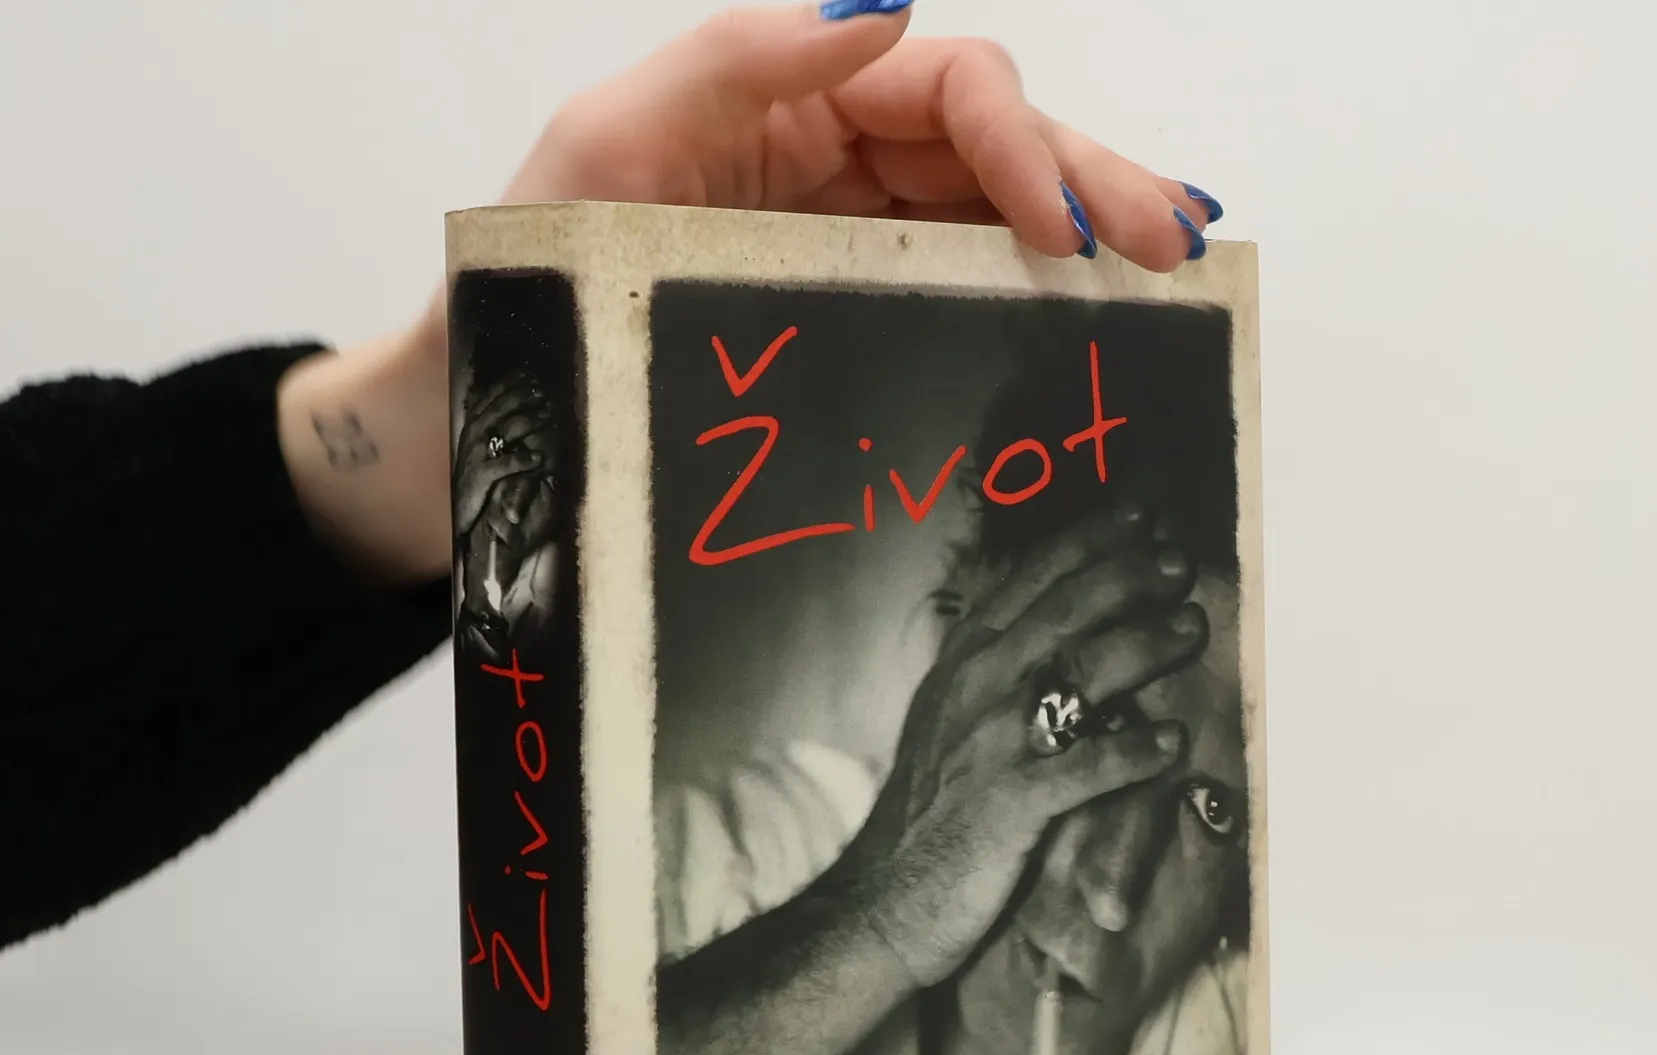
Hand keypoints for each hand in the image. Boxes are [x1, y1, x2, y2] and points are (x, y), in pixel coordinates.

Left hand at [277, 7, 1222, 587]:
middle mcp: (833, 167)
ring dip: (1089, 243)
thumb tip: (889, 4)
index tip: (1059, 223)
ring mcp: (848, 253)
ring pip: (993, 227)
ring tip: (1172, 278)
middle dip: (1090, 183)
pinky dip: (1036, 311)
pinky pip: (958, 305)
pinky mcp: (848, 333)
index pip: (943, 89)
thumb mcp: (607, 145)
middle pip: (994, 149)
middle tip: (1172, 245)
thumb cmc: (527, 272)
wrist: (484, 412)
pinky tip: (1103, 323)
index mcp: (787, 103)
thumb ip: (738, 60)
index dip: (1016, 139)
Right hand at [452, 375, 556, 541]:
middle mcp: (473, 435)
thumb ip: (489, 426)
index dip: (510, 384)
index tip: (530, 374)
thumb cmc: (473, 476)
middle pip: (499, 408)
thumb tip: (506, 404)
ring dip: (528, 422)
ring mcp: (477, 454)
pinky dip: (522, 461)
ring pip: (504, 431)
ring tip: (548, 416)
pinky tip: (539, 458)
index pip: (491, 397)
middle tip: (543, 391)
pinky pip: (504, 465)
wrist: (459, 508)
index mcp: (472, 426)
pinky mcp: (482, 476)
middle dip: (522, 397)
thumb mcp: (478, 446)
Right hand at [830, 504, 1209, 985]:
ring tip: (1191, 629)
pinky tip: (1174, 743)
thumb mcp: (944, 724)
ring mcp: (990, 746)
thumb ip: (988, 671)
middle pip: (1062, 615)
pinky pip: (1083, 771)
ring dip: (1143, 647)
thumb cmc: (928, 816)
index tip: (1139, 516)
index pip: (1027, 585)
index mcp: (961, 666)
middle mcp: (974, 692)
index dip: (1087, 544)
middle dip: (1127, 579)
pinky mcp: (1008, 807)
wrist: (884, 900)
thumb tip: (1040, 627)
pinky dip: (1131, 755)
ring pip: (1078, 677)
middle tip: (1180, 564)